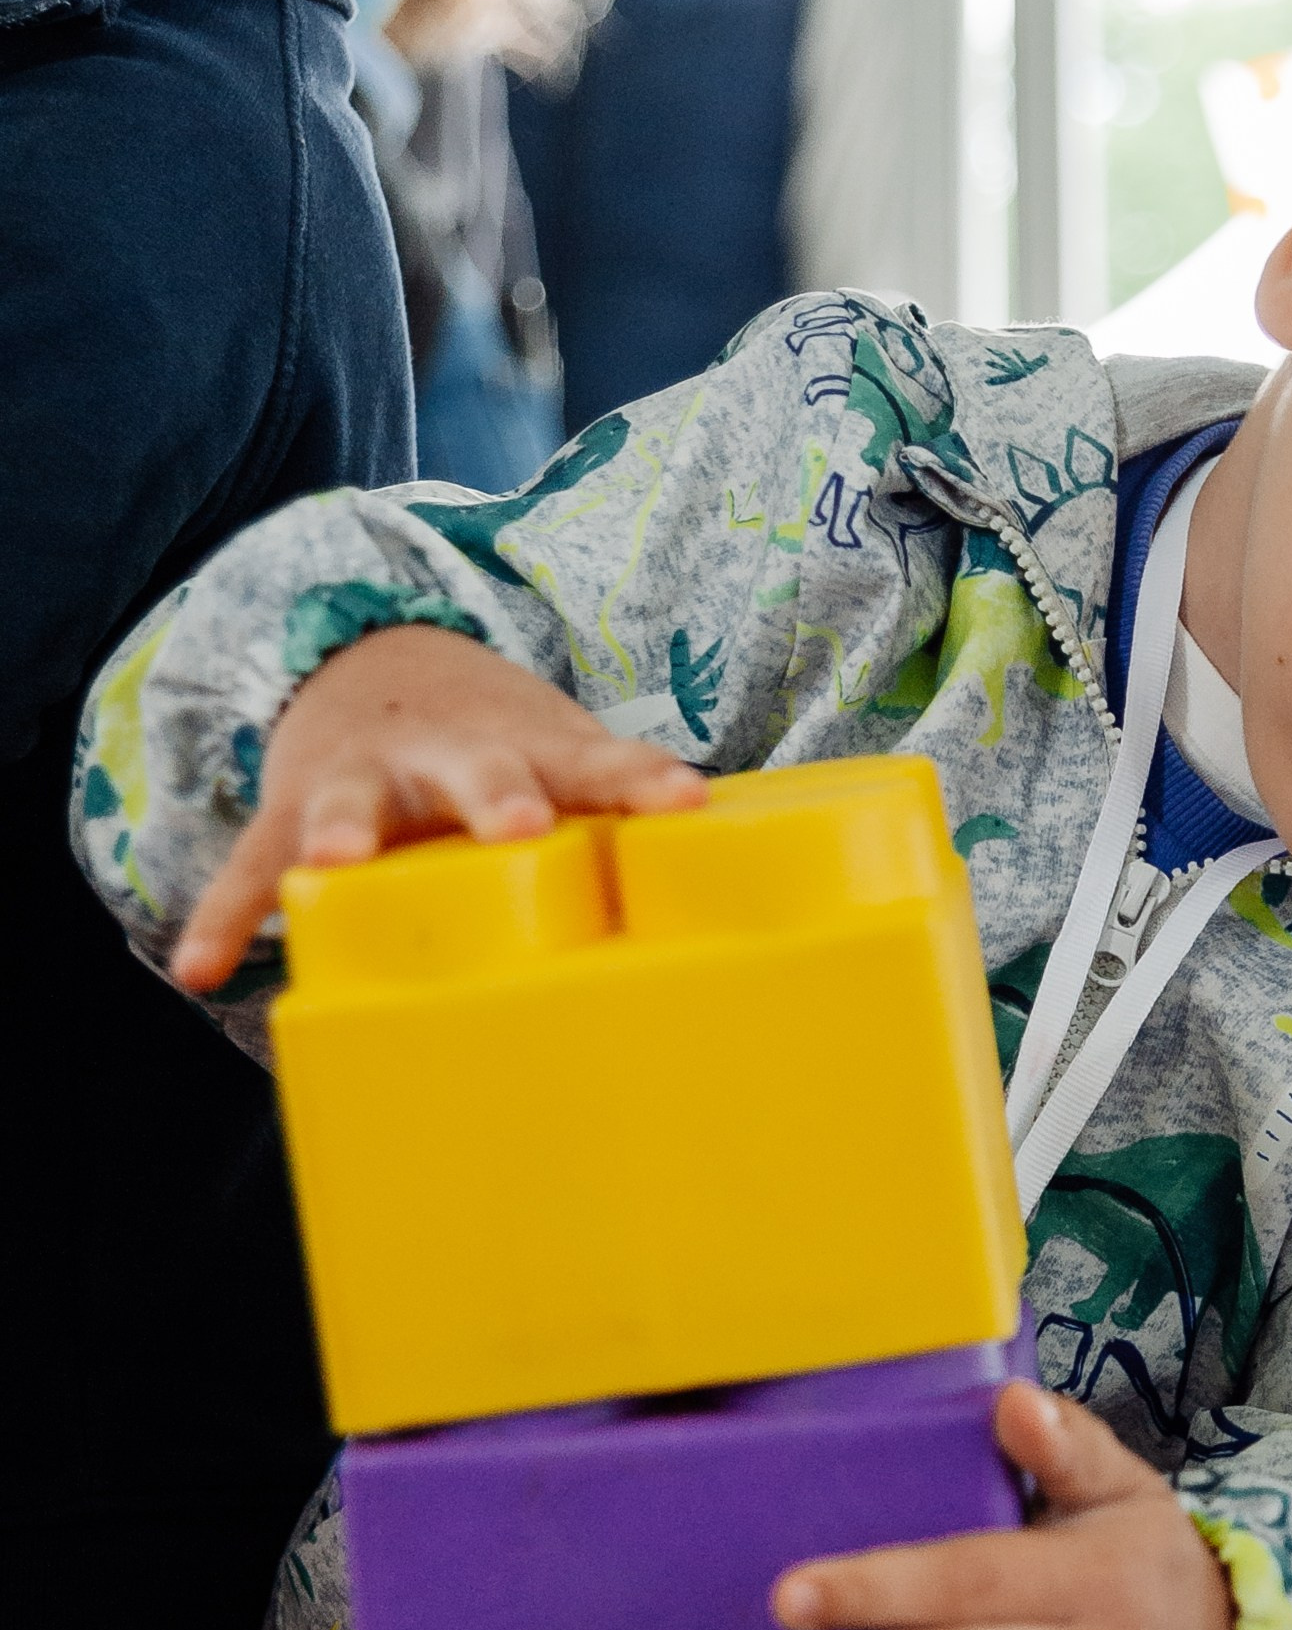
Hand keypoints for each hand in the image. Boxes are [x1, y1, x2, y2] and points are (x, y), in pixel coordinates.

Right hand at [171, 625, 704, 993]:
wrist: (377, 661)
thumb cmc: (500, 744)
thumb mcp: (564, 758)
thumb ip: (629, 819)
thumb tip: (751, 902)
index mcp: (531, 750)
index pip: (601, 764)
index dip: (643, 782)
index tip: (685, 803)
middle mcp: (449, 757)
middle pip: (478, 773)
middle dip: (494, 798)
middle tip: (514, 827)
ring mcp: (365, 782)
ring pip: (352, 803)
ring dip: (345, 832)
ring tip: (336, 867)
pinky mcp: (291, 812)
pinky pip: (251, 867)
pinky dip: (226, 916)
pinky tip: (203, 968)